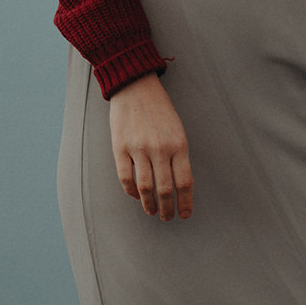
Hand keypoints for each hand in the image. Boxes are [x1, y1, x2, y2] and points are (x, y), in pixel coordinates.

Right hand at [107, 72, 192, 219]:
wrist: (135, 87)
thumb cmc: (160, 111)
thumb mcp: (178, 131)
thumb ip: (179, 156)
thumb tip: (178, 186)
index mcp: (179, 145)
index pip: (184, 182)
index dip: (185, 202)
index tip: (185, 214)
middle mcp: (160, 148)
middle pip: (165, 189)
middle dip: (167, 208)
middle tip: (167, 218)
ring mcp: (139, 148)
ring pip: (145, 187)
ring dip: (149, 205)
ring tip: (152, 212)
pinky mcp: (120, 147)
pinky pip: (126, 177)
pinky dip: (132, 191)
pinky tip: (136, 196)